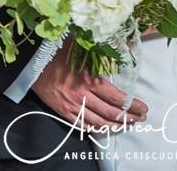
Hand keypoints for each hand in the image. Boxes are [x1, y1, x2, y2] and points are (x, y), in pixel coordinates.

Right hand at [31, 39, 147, 130]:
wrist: (31, 64)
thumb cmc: (57, 52)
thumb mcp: (82, 46)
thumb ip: (107, 49)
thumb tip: (130, 47)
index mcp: (88, 80)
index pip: (117, 98)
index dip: (132, 105)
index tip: (144, 108)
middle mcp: (82, 96)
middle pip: (111, 114)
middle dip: (129, 118)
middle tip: (140, 118)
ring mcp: (72, 106)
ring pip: (99, 124)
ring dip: (116, 127)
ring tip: (128, 125)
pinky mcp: (63, 112)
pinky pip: (83, 126)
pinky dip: (97, 130)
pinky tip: (106, 128)